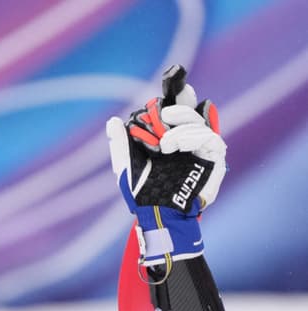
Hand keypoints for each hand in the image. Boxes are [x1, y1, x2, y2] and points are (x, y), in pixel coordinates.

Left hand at [106, 65, 225, 267]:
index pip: (174, 110)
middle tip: (164, 108)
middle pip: (191, 108)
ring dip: (180, 126)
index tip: (170, 79)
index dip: (174, 94)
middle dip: (181, 99)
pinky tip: (175, 145)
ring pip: (199, 121)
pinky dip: (192, 137)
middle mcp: (186, 139)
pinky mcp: (214, 159)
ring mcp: (201, 148)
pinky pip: (210, 138)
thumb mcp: (126, 166)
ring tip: (163, 144)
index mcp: (167, 137)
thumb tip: (112, 121)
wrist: (156, 215)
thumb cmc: (141, 194)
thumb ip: (120, 144)